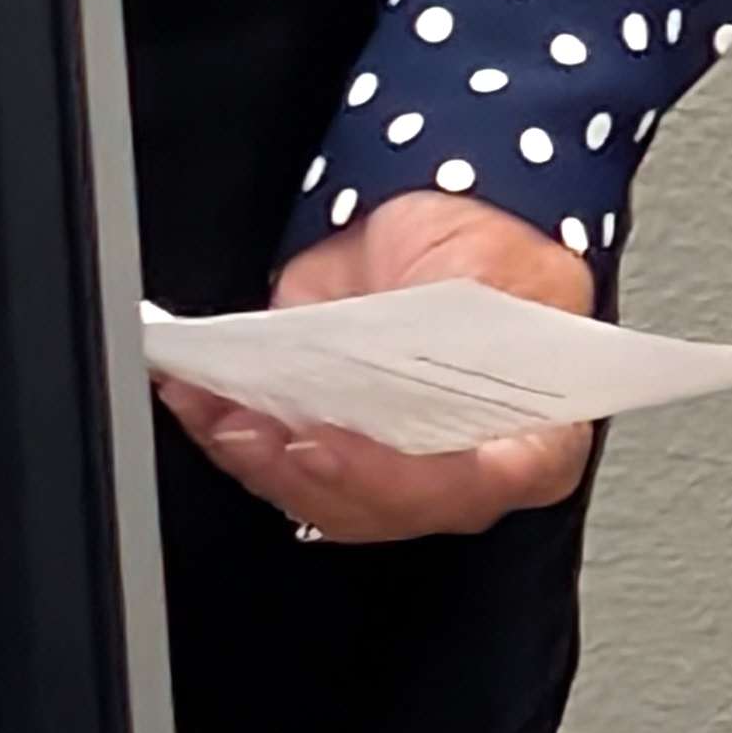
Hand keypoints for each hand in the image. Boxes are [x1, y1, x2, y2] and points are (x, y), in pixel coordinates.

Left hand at [164, 193, 605, 544]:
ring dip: (259, 462)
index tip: (326, 444)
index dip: (395, 479)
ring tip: (216, 410)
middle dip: (305, 474)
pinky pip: (284, 469)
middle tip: (258, 429)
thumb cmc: (484, 249)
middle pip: (384, 506)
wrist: (432, 225)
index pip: (473, 485)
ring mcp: (393, 463)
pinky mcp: (336, 446)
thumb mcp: (487, 261)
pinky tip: (202, 404)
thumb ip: (455, 312)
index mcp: (530, 436)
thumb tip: (397, 347)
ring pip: (323, 500)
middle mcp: (460, 468)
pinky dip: (236, 440)